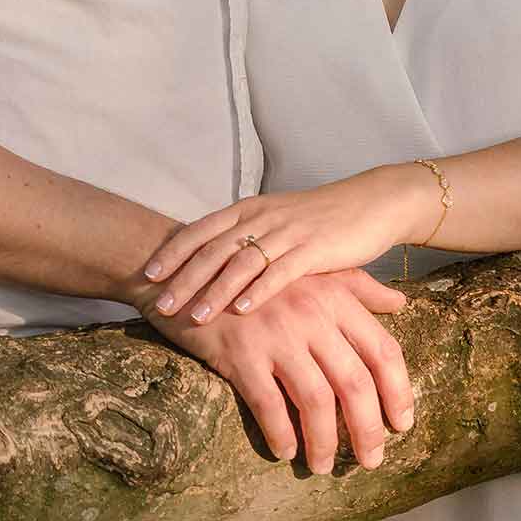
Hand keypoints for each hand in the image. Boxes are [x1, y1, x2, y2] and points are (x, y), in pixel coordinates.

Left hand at [144, 166, 440, 321]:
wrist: (372, 204)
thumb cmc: (321, 220)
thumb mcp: (276, 223)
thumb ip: (246, 239)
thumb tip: (212, 263)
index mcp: (250, 209)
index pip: (202, 229)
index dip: (174, 251)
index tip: (149, 274)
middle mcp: (264, 216)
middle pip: (214, 248)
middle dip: (184, 277)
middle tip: (160, 303)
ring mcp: (288, 232)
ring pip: (242, 262)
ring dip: (215, 290)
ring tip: (194, 316)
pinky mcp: (315, 248)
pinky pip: (281, 271)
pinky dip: (258, 291)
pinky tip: (242, 311)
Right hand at [145, 269, 413, 472]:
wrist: (191, 270)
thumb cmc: (258, 279)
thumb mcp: (312, 272)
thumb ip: (358, 286)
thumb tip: (400, 301)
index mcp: (335, 296)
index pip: (383, 350)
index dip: (398, 392)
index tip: (401, 424)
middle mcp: (311, 315)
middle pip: (355, 382)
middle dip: (367, 429)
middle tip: (371, 460)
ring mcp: (275, 334)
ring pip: (315, 400)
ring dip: (324, 441)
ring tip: (322, 465)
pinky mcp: (239, 353)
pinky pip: (268, 405)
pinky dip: (280, 434)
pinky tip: (284, 451)